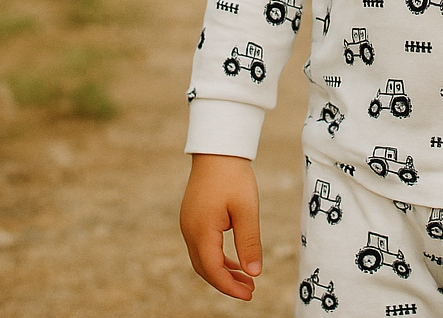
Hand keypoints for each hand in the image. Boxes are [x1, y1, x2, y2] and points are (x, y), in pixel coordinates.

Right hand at [180, 153, 262, 299]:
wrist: (218, 147)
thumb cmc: (233, 176)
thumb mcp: (246, 209)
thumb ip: (249, 242)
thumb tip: (254, 272)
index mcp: (201, 231)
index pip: (213, 270)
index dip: (230, 286)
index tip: (250, 293)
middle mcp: (189, 231)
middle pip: (205, 268)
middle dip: (226, 282)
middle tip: (250, 290)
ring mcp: (189, 223)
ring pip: (202, 258)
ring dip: (222, 270)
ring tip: (245, 278)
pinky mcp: (193, 217)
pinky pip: (202, 246)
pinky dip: (217, 257)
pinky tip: (234, 259)